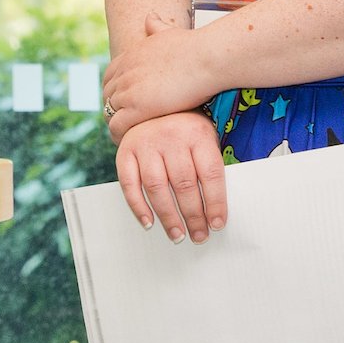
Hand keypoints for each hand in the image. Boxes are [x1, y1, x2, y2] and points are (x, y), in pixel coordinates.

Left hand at [103, 12, 223, 140]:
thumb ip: (157, 26)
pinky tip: (131, 140)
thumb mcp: (171, 31)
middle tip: (130, 121)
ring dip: (117, 124)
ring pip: (109, 113)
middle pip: (107, 96)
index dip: (117, 90)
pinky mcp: (136, 109)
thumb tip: (149, 17)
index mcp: (130, 56)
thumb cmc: (196, 45)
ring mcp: (128, 91)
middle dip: (115, 108)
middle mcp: (124, 73)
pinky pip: (117, 127)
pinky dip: (119, 136)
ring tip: (130, 135)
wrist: (208, 58)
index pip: (110, 77)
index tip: (128, 100)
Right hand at [115, 111, 226, 242]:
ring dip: (168, 216)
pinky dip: (138, 207)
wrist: (150, 106)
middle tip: (199, 236)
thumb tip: (216, 207)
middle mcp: (172, 138)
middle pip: (184, 184)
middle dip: (193, 215)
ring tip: (178, 236)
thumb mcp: (204, 138)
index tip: (218, 224)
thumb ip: (208, 165)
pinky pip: (130, 185)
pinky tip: (149, 223)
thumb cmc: (185, 129)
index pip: (211, 174)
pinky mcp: (125, 153)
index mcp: (198, 134)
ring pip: (157, 188)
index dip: (215, 202)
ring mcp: (146, 145)